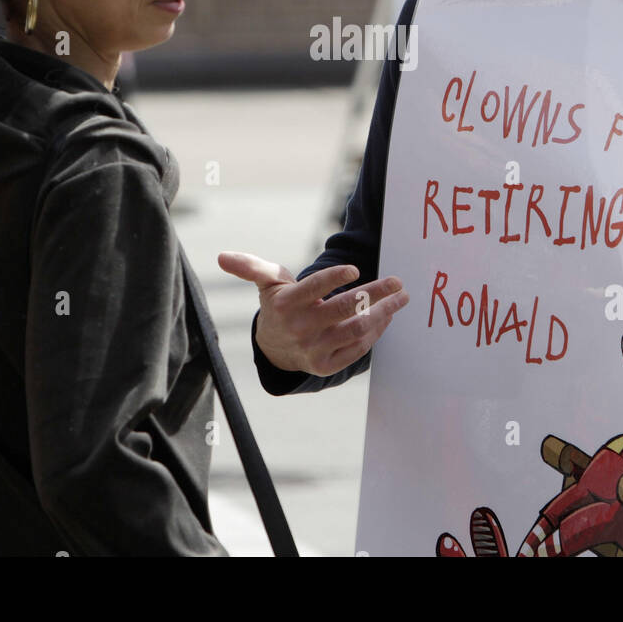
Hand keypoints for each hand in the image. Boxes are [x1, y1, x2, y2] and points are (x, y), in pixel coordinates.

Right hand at [217, 252, 408, 377]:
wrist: (276, 349)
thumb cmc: (279, 305)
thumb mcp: (267, 283)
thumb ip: (251, 267)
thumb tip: (222, 256)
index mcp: (287, 304)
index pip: (313, 289)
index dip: (333, 278)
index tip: (355, 268)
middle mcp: (301, 328)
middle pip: (344, 310)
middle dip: (375, 294)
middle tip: (397, 282)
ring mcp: (315, 349)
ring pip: (356, 329)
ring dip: (382, 313)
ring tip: (400, 298)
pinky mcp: (327, 365)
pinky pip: (357, 348)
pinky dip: (375, 332)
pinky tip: (387, 316)